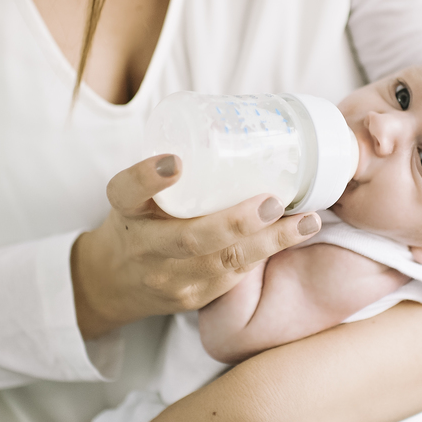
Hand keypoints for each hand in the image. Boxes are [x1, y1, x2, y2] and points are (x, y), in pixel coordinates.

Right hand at [71, 154, 321, 337]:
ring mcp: (171, 277)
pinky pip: (235, 275)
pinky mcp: (195, 297)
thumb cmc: (140, 220)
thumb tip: (237, 125)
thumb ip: (172, 167)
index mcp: (125, 210)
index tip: (175, 162)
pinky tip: (297, 233)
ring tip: (306, 222)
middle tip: (271, 202)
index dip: (148, 178)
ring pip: (224, 263)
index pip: (127, 192)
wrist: (115, 282)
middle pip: (188, 238)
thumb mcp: (137, 192)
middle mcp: (145, 246)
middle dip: (235, 222)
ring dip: (270, 241)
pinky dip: (268, 251)